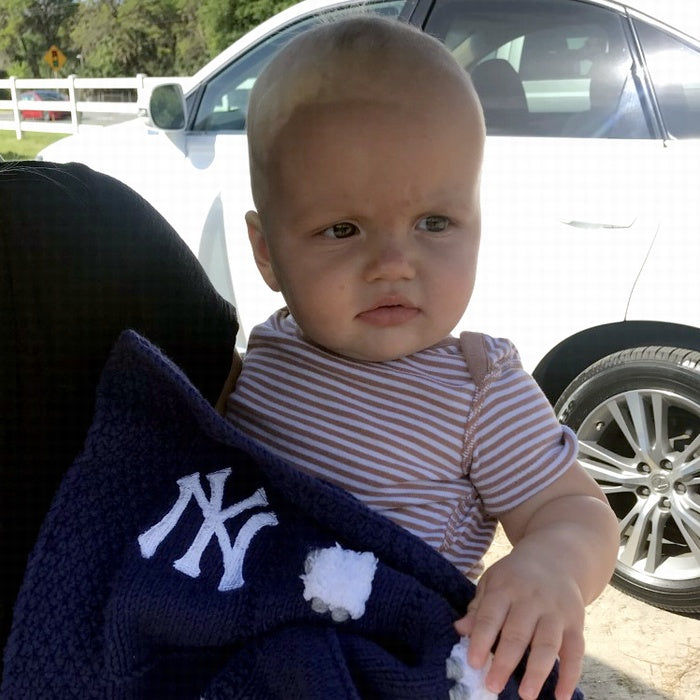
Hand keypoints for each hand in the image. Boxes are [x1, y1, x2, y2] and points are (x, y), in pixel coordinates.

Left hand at [454, 544, 584, 699]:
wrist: (556, 557)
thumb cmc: (515, 576)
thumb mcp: (492, 582)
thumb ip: (478, 608)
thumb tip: (459, 630)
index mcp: (505, 588)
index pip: (490, 616)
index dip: (481, 639)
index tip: (473, 663)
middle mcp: (531, 600)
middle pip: (517, 633)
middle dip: (505, 661)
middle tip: (492, 686)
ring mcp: (556, 612)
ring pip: (546, 644)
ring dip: (536, 671)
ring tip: (526, 695)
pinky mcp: (576, 623)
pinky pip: (575, 652)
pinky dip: (570, 675)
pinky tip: (561, 696)